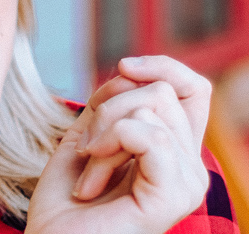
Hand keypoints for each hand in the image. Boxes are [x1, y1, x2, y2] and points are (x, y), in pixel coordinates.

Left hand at [26, 56, 211, 233]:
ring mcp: (186, 182)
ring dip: (103, 133)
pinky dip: (111, 142)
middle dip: (109, 109)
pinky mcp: (173, 197)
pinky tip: (92, 179)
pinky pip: (149, 135)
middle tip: (87, 151)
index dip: (163, 66)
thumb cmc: (67, 197)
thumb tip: (128, 69)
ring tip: (89, 172)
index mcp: (173, 150)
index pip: (195, 89)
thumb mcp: (89, 133)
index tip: (123, 66)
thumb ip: (112, 101)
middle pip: (162, 91)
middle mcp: (189, 166)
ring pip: (151, 107)